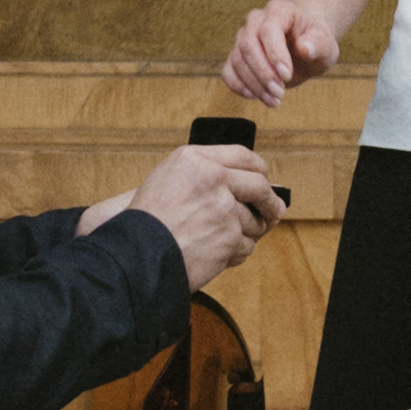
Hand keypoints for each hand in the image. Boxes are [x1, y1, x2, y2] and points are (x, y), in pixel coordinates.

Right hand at [133, 135, 284, 287]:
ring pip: (255, 221)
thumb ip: (207, 174)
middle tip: (273, 212)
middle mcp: (213, 178)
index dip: (259, 170)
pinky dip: (236, 253)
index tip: (265, 180)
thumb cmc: (149, 220)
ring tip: (219, 240)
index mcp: (196, 159)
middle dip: (270, 202)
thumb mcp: (169, 179)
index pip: (243, 155)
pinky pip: (246, 246)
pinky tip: (214, 254)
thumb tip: (256, 181)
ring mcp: (224, 209)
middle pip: (259, 186)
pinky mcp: (230, 237)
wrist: (137, 253)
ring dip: (245, 233)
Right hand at [217, 0, 335, 107]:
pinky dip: (238, 86)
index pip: (269, 28)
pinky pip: (228, 70)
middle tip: (280, 92)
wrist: (305, 48)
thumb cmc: (315, 43)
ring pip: (237, 60)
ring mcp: (243, 36)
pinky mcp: (237, 55)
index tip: (286, 75)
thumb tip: (304, 48)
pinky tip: (254, 95)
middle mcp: (256, 19)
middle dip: (263, 73)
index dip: (275, 53)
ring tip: (274, 99)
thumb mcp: (326, 45)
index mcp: (279, 10)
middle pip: (248, 44)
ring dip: (254, 84)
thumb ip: (318, 44)